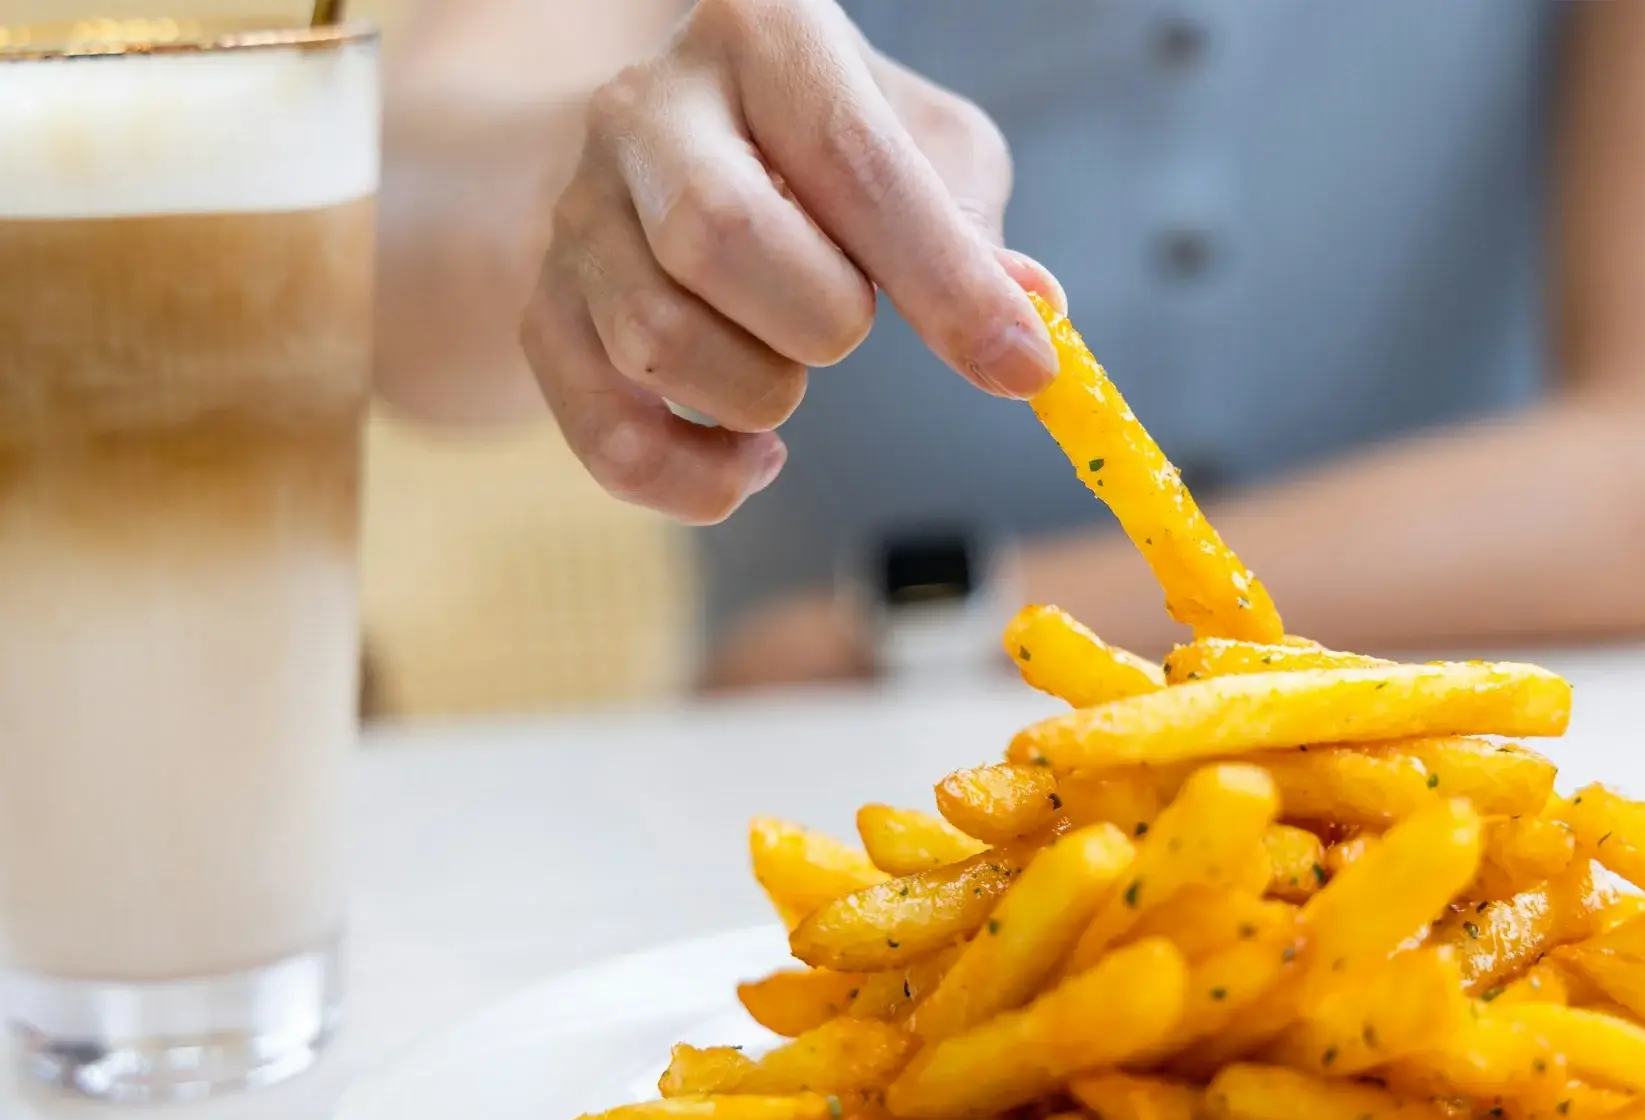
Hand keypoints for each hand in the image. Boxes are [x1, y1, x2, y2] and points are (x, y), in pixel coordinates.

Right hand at [521, 0, 1062, 523]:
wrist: (675, 157)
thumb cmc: (823, 153)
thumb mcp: (920, 147)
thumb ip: (973, 223)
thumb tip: (1028, 311)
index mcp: (761, 36)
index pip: (852, 162)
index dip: (944, 282)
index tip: (1021, 369)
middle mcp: (646, 107)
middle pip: (717, 233)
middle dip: (819, 319)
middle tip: (848, 327)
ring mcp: (578, 211)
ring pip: (656, 340)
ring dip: (758, 394)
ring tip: (788, 373)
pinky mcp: (544, 313)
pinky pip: (607, 436)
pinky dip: (695, 480)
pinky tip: (746, 458)